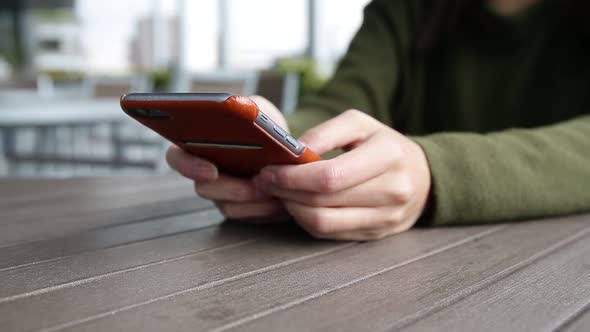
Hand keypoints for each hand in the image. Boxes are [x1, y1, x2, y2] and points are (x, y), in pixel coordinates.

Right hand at [166, 96, 288, 221]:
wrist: (290, 152)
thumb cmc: (267, 128)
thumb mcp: (259, 109)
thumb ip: (249, 107)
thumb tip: (244, 111)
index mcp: (199, 145)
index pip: (176, 157)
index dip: (188, 166)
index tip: (211, 170)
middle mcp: (206, 172)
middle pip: (203, 188)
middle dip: (231, 188)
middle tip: (255, 182)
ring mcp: (222, 194)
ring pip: (226, 205)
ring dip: (251, 198)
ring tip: (272, 189)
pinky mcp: (242, 209)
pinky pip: (246, 215)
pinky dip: (263, 208)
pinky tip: (279, 199)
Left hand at [253, 110, 431, 240]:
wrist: (423, 178)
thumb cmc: (385, 146)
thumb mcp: (360, 124)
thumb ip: (325, 132)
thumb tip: (292, 152)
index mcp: (388, 156)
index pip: (330, 177)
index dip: (292, 177)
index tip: (269, 171)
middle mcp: (392, 191)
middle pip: (323, 202)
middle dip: (286, 192)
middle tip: (266, 181)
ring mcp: (385, 218)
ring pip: (323, 224)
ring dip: (292, 209)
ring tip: (280, 193)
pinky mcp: (375, 235)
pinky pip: (330, 234)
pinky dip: (306, 220)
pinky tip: (298, 205)